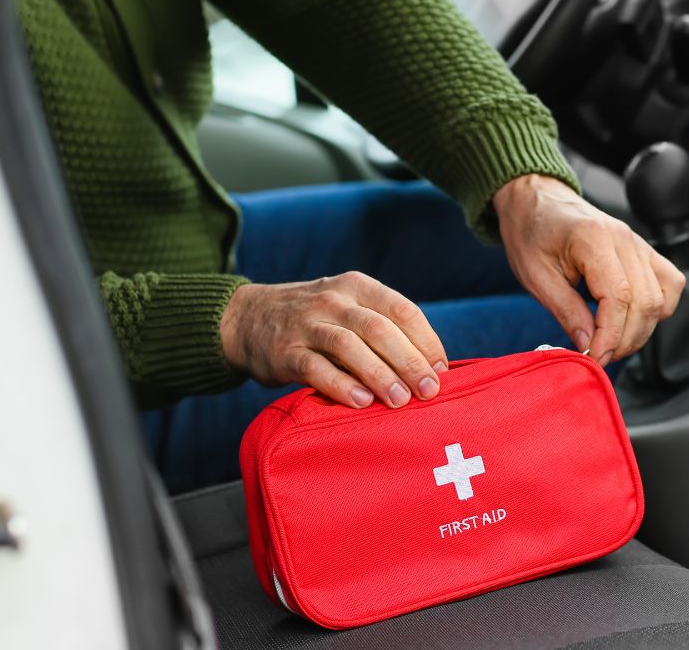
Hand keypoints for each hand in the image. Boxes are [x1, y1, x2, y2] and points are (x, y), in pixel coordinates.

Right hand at [220, 273, 447, 407]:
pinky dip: (341, 386)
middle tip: (429, 392)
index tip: (442, 371)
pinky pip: (316, 368)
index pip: (402, 310)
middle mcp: (333, 300)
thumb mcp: (348, 307)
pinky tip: (361, 402)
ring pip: (350, 346)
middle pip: (380, 329)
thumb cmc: (315, 321)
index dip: (426, 341)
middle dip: (409, 362)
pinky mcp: (284, 351)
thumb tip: (432, 368)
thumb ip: (383, 327)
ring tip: (400, 401)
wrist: (246, 318)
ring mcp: (307, 324)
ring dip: (380, 375)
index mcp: (358, 286)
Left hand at [493, 174, 685, 364]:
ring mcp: (639, 243)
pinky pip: (669, 284)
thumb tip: (588, 344)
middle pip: (645, 301)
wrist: (537, 202)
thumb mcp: (535, 276)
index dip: (610, 335)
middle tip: (600, 356)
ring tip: (613, 343)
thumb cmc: (532, 233)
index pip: (619, 296)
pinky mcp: (645, 251)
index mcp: (593, 238)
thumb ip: (566, 310)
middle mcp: (624, 238)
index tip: (595, 357)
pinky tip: (632, 320)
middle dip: (625, 339)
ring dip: (641, 330)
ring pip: (661, 298)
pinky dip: (657, 310)